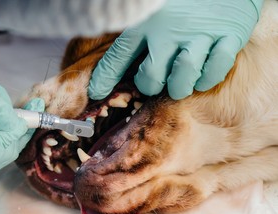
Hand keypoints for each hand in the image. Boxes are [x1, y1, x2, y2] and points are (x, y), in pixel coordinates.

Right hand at [0, 51, 44, 176]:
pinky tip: (7, 109)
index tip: (14, 117)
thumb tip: (15, 125)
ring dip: (14, 124)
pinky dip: (14, 126)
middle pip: (0, 156)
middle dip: (13, 128)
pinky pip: (7, 145)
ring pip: (8, 150)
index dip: (3, 141)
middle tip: (16, 101)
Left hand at [89, 0, 263, 99]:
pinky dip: (207, 78)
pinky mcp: (229, 36)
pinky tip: (202, 74)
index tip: (95, 92)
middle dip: (149, 86)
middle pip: (151, 76)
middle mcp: (171, 29)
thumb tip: (116, 57)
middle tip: (154, 81)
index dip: (105, 78)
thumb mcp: (153, 9)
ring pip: (183, 76)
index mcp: (147, 21)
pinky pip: (215, 69)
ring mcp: (200, 34)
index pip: (119, 55)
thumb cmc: (183, 0)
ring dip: (179, 86)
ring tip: (179, 80)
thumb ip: (136, 29)